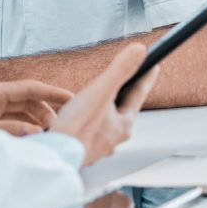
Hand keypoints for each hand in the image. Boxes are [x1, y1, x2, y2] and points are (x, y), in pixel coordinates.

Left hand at [0, 80, 73, 135]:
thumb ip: (8, 130)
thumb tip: (36, 132)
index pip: (29, 88)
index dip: (52, 92)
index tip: (72, 99)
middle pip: (28, 100)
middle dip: (47, 111)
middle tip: (62, 128)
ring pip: (21, 112)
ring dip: (36, 122)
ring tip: (50, 136)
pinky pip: (11, 123)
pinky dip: (24, 130)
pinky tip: (32, 141)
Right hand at [51, 43, 157, 166]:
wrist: (54, 156)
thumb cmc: (77, 127)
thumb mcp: (101, 91)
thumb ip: (121, 69)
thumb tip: (140, 51)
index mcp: (123, 125)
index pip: (138, 94)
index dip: (145, 77)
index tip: (152, 66)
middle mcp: (114, 138)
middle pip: (122, 109)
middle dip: (123, 94)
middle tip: (124, 80)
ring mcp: (99, 146)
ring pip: (106, 122)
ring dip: (105, 109)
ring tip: (98, 98)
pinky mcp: (83, 150)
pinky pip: (91, 130)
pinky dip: (89, 121)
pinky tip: (80, 118)